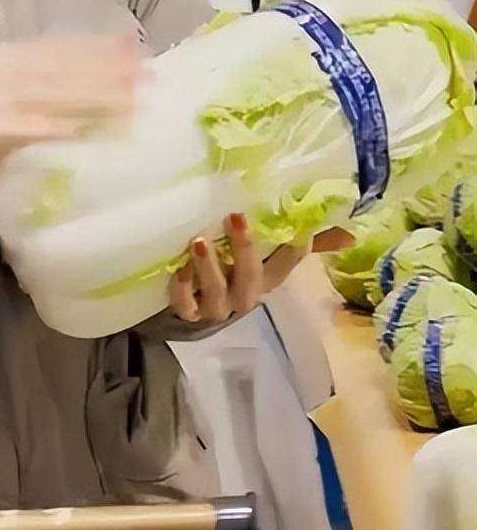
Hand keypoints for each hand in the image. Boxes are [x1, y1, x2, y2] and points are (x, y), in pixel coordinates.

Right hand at [0, 35, 142, 167]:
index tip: (134, 46)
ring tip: (130, 102)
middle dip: (109, 72)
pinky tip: (81, 129)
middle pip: (66, 69)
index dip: (99, 46)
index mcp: (8, 56)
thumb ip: (35, 76)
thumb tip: (89, 72)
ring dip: (92, 99)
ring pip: (53, 95)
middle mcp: (4, 70)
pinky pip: (25, 127)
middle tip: (149, 76)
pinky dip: (53, 128)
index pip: (61, 48)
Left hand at [168, 214, 352, 324]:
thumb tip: (350, 233)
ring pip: (215, 293)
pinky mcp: (188, 312)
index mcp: (265, 279)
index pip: (287, 264)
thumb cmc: (233, 270)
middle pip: (250, 278)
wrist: (192, 302)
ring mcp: (215, 306)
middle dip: (244, 249)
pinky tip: (179, 271)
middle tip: (235, 217)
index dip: (295, 249)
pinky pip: (185, 306)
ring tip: (199, 241)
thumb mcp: (267, 255)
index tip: (300, 229)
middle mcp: (243, 295)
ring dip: (208, 267)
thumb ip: (304, 240)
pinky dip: (182, 291)